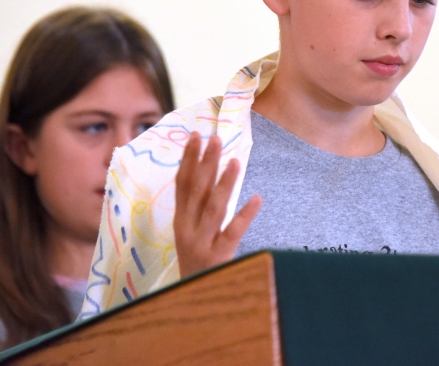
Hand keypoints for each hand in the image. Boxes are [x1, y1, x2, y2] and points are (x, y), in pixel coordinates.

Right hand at [174, 132, 260, 277]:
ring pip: (214, 209)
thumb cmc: (196, 265)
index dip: (187, 159)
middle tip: (215, 139)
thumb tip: (210, 174)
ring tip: (235, 161)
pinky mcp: (219, 258)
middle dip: (205, 163)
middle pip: (196, 192)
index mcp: (180, 222)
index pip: (181, 185)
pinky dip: (245, 215)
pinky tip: (258, 199)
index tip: (195, 136)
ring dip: (224, 183)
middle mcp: (187, 230)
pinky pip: (233, 233)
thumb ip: (197, 209)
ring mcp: (202, 244)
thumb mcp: (190, 236)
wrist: (190, 302)